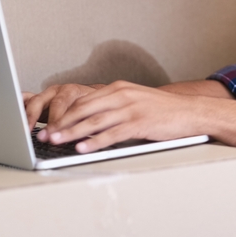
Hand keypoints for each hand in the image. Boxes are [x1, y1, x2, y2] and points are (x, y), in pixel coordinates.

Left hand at [39, 80, 200, 152]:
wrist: (190, 112)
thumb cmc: (162, 110)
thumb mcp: (135, 101)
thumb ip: (113, 107)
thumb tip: (87, 122)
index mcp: (118, 88)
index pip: (83, 101)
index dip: (63, 114)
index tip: (48, 126)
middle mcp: (122, 95)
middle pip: (84, 109)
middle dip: (62, 124)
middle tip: (45, 136)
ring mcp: (131, 108)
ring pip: (94, 121)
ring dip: (72, 133)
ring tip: (57, 142)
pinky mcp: (140, 122)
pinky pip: (112, 133)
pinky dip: (95, 141)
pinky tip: (83, 148)